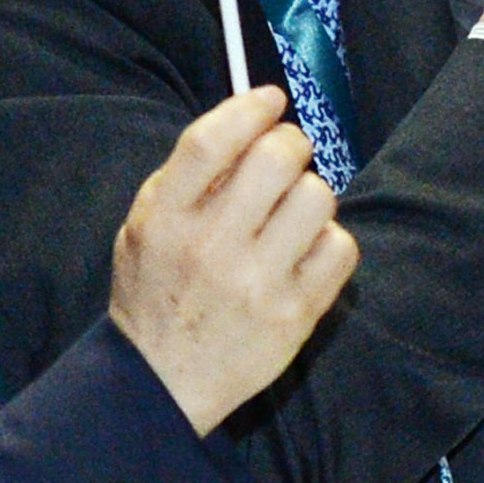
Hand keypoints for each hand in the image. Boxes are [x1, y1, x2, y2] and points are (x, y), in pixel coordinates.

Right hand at [108, 86, 355, 433]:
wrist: (161, 383)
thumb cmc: (155, 293)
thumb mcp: (142, 227)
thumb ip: (184, 178)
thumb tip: (247, 125)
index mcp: (166, 220)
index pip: (212, 142)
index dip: (249, 108)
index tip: (270, 99)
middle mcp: (211, 248)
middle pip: (276, 158)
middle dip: (289, 145)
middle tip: (284, 158)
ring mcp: (257, 284)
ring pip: (317, 197)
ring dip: (309, 195)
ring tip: (291, 214)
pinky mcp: (295, 315)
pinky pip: (341, 248)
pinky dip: (329, 241)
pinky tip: (305, 252)